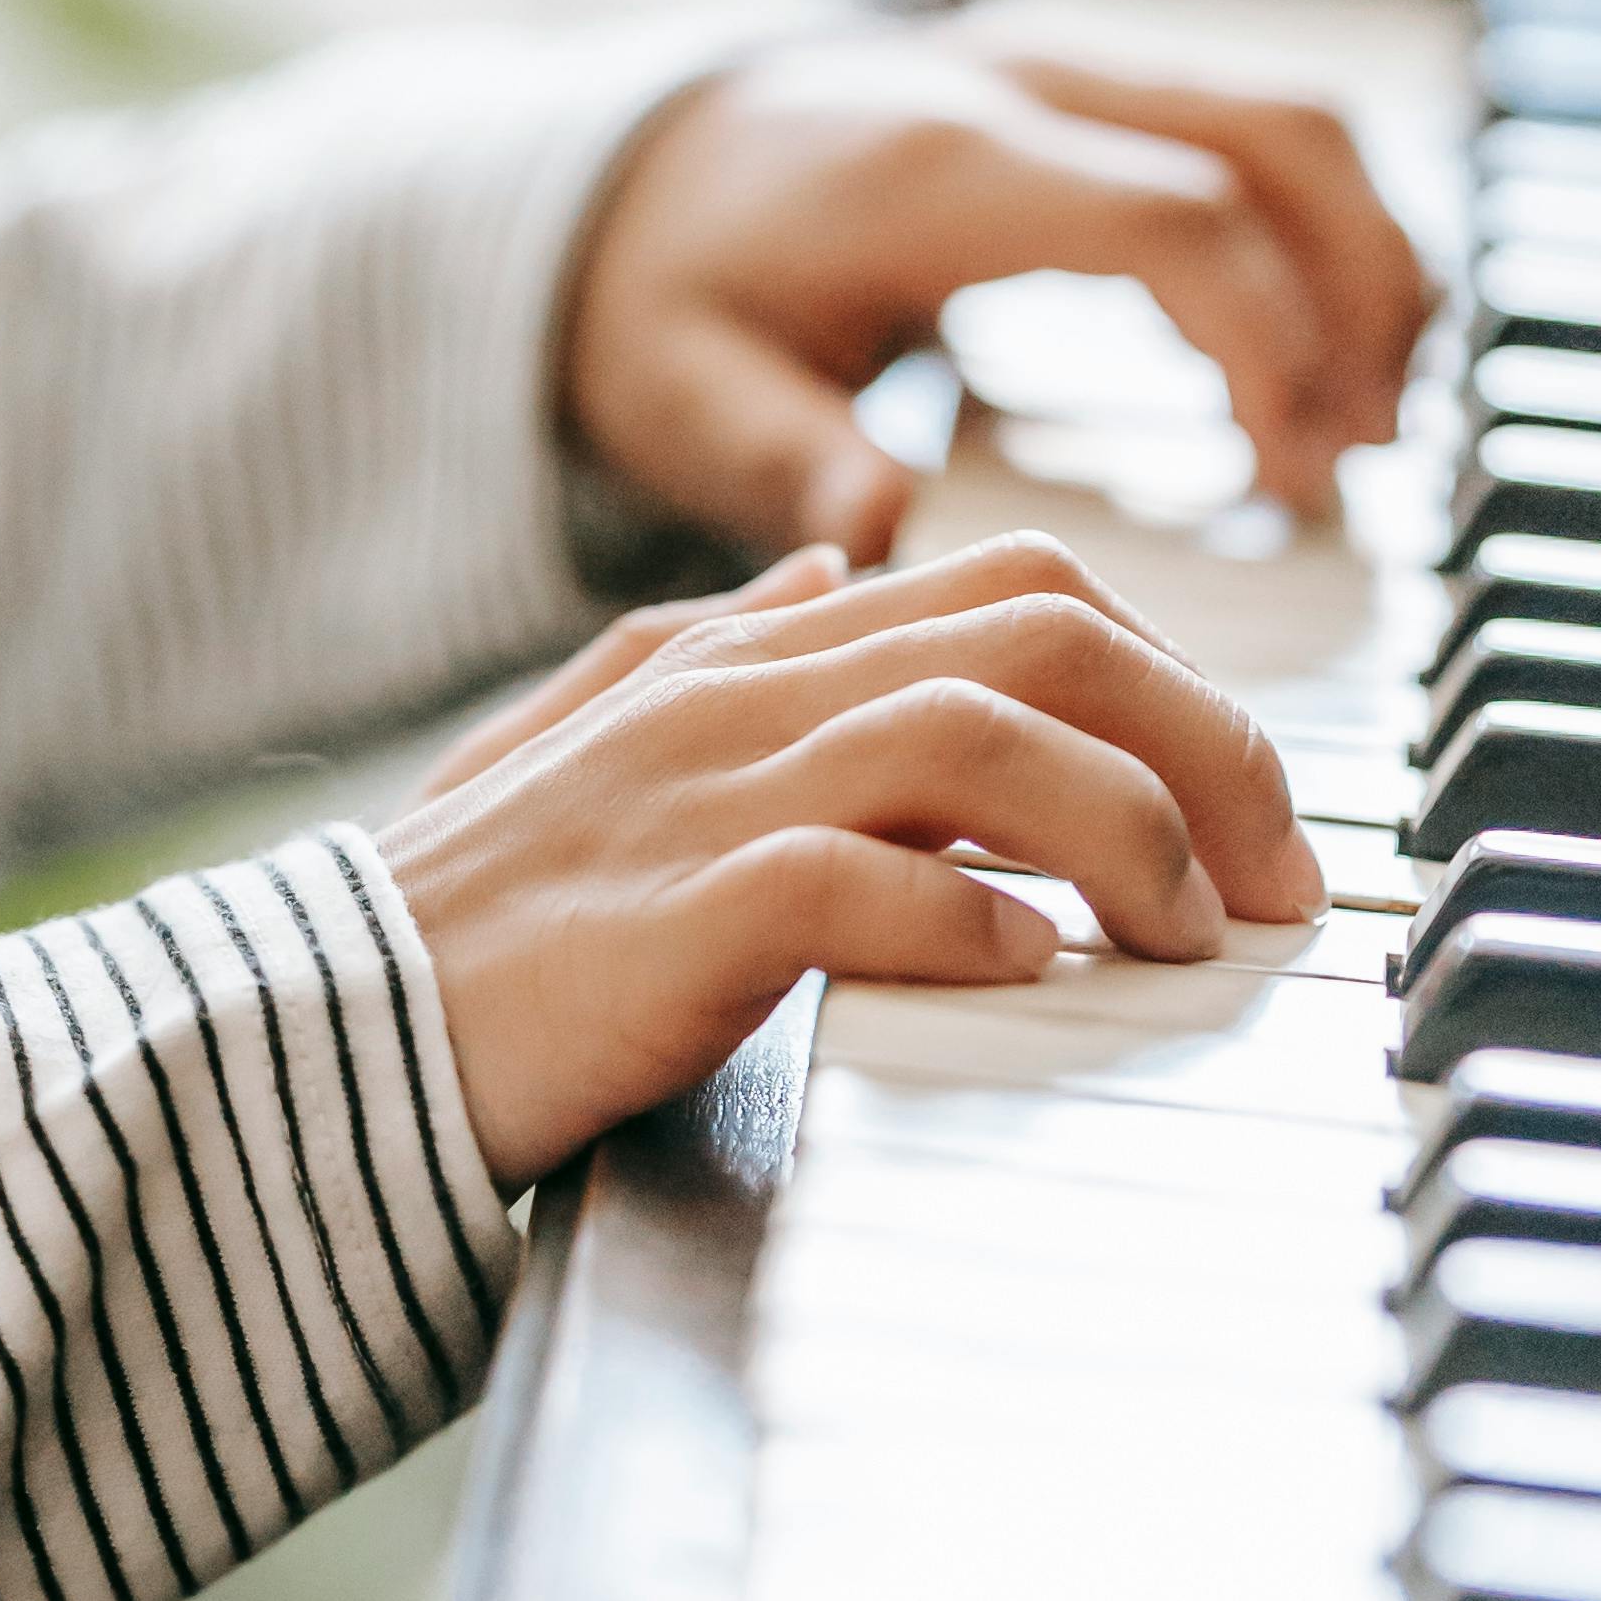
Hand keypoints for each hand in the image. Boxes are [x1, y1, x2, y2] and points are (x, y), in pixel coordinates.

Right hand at [378, 525, 1322, 1189]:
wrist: (313, 1035)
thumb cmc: (475, 925)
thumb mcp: (596, 743)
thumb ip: (719, 647)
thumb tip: (835, 564)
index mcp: (748, 655)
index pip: (1021, 587)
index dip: (1175, 674)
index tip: (1246, 805)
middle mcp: (744, 698)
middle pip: (1045, 633)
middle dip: (1209, 742)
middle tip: (1286, 879)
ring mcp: (703, 802)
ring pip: (979, 735)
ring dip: (1127, 834)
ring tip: (1192, 935)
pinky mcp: (670, 924)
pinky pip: (854, 883)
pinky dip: (969, 921)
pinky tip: (1030, 971)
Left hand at [566, 23, 1433, 550]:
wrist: (640, 163)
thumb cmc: (670, 292)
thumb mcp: (682, 395)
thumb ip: (783, 462)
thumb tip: (874, 532)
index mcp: (939, 160)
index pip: (1174, 221)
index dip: (1267, 348)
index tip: (1294, 482)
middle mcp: (1028, 81)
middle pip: (1283, 139)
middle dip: (1362, 299)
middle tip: (1361, 464)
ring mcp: (1075, 68)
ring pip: (1299, 120)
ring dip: (1370, 265)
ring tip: (1367, 429)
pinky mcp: (1101, 88)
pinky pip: (1267, 132)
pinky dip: (1332, 238)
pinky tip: (1337, 362)